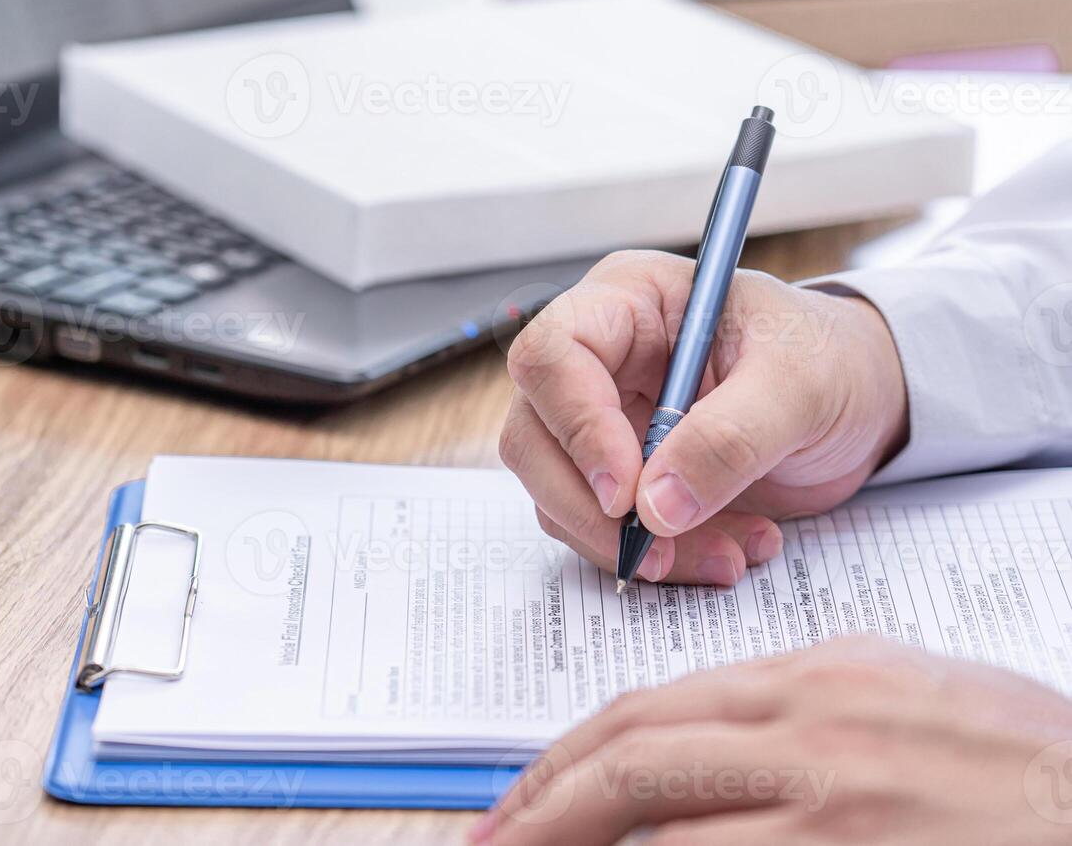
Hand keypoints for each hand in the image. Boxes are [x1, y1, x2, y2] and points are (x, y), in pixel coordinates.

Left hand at [473, 637, 1071, 844]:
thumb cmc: (1037, 769)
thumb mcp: (913, 697)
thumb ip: (805, 708)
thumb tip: (708, 739)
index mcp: (818, 678)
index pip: (652, 710)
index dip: (569, 759)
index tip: (523, 800)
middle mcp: (814, 730)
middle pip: (631, 761)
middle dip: (543, 808)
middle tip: (490, 845)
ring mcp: (834, 807)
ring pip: (664, 832)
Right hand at [499, 250, 908, 585]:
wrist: (866, 401)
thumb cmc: (832, 361)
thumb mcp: (799, 386)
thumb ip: (730, 438)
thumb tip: (657, 506)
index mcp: (628, 302)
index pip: (552, 355)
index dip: (576, 425)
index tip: (626, 492)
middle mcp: (598, 359)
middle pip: (534, 436)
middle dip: (591, 508)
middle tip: (657, 552)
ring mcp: (603, 421)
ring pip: (560, 495)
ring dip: (632, 544)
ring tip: (731, 555)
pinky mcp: (621, 477)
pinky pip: (602, 529)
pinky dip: (659, 557)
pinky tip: (730, 551)